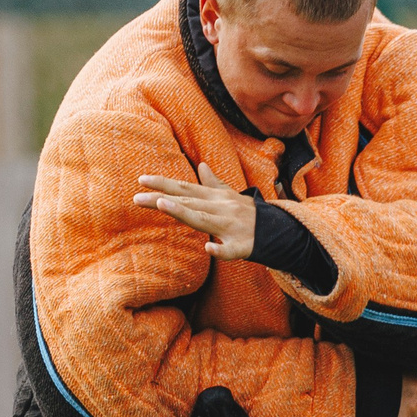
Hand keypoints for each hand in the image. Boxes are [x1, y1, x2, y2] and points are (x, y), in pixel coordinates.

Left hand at [135, 162, 257, 260]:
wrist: (280, 231)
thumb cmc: (249, 215)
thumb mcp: (231, 196)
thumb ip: (213, 183)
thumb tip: (201, 165)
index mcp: (217, 198)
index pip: (186, 188)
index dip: (163, 183)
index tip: (141, 180)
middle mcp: (222, 209)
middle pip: (188, 203)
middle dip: (162, 199)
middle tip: (137, 198)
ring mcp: (232, 228)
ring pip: (204, 220)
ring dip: (185, 212)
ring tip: (163, 205)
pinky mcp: (243, 247)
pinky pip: (230, 250)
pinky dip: (220, 251)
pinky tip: (208, 249)